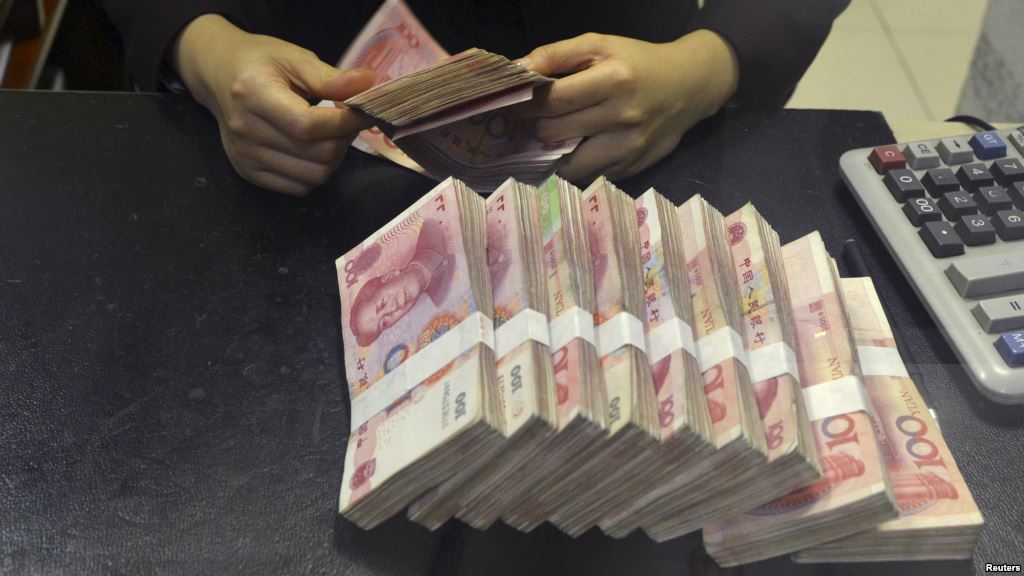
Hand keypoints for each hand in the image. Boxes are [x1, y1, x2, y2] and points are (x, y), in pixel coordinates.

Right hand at [173, 15, 375, 195]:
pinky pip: (299, 187)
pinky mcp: (249, 173)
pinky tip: (313, 148)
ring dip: (334, 157)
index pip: (308, 125)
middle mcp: (245, 131)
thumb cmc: (259, 62)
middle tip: (347, 119)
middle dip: (344, 138)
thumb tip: (369, 84)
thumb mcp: (294, 57)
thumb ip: (330, 77)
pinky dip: (316, 171)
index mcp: (253, 94)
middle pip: (316, 155)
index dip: (345, 122)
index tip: (362, 111)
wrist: (218, 75)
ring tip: (331, 133)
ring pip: (313, 175)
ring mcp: (246, 157)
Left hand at [515, 31, 738, 183]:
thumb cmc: (638, 62)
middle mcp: (622, 117)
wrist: (690, 86)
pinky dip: (577, 163)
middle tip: (528, 120)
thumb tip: (516, 69)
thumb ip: (556, 54)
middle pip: (554, 132)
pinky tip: (577, 147)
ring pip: (567, 164)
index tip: (508, 105)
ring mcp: (629, 147)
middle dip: (534, 126)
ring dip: (552, 151)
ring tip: (550, 136)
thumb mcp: (600, 45)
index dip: (522, 105)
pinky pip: (590, 174)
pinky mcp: (632, 168)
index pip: (551, 100)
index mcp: (613, 80)